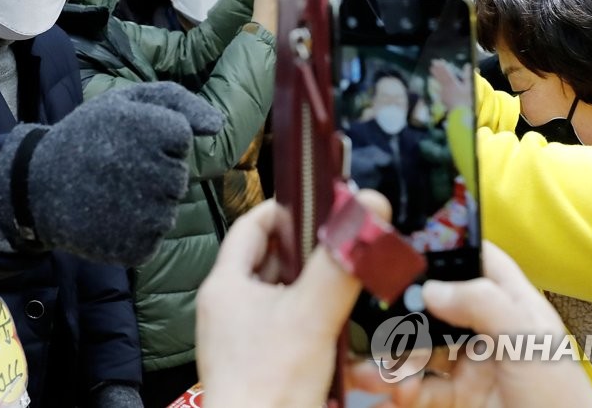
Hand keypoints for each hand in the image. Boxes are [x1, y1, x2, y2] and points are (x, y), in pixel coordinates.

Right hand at [0, 82, 223, 264]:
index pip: (180, 138)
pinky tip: (109, 216)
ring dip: (147, 202)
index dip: (155, 139)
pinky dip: (136, 231)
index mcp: (154, 129)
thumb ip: (179, 103)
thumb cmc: (88, 137)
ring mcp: (148, 213)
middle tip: (116, 169)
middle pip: (177, 176)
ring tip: (111, 192)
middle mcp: (156, 171)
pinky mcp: (137, 247)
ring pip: (168, 209)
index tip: (125, 140)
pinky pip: (153, 238)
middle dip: (154, 172)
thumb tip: (217, 125)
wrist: (37, 186)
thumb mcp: (127, 102)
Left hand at [197, 192, 391, 407]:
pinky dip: (307, 316)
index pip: (252, 225)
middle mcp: (226, 307)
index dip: (286, 208)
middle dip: (307, 250)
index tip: (321, 202)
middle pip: (269, 258)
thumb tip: (366, 212)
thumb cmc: (267, 388)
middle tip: (341, 243)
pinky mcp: (256, 359)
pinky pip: (283, 323)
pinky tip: (331, 325)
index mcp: (225, 285)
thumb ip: (340, 263)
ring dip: (309, 285)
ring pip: (279, 292)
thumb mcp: (312, 315)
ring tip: (341, 282)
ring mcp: (239, 335)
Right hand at [345, 242, 591, 407]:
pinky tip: (387, 394)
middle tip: (371, 316)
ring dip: (391, 356)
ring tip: (370, 369)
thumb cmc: (563, 403)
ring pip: (420, 350)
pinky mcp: (459, 400)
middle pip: (436, 307)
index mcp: (513, 306)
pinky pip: (418, 389)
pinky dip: (397, 390)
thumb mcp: (527, 343)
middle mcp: (488, 332)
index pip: (478, 261)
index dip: (447, 247)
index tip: (406, 245)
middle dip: (401, 312)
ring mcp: (471, 367)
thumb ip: (482, 305)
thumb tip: (433, 289)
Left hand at [429, 60, 470, 110]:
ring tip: (431, 69)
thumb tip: (467, 65)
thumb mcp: (469, 86)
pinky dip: (435, 86)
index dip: (442, 66)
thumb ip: (467, 75)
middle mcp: (446, 87)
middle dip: (437, 69)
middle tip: (433, 62)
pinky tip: (433, 85)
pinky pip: (438, 91)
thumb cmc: (467, 100)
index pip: (446, 73)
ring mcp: (444, 94)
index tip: (439, 61)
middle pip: (441, 77)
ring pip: (438, 82)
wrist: (461, 113)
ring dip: (435, 75)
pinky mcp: (443, 99)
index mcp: (453, 84)